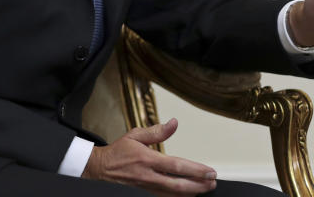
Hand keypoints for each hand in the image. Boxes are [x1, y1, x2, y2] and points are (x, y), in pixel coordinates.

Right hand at [82, 118, 216, 195]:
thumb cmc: (118, 152)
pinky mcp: (146, 192)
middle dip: (198, 185)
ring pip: (173, 195)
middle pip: (178, 185)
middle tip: (212, 183)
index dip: (195, 170)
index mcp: (147, 159)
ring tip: (205, 189)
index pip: (176, 166)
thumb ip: (157, 131)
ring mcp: (147, 187)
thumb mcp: (135, 135)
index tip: (209, 171)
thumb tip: (174, 123)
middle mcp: (149, 176)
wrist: (101, 168)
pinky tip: (189, 194)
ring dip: (191, 192)